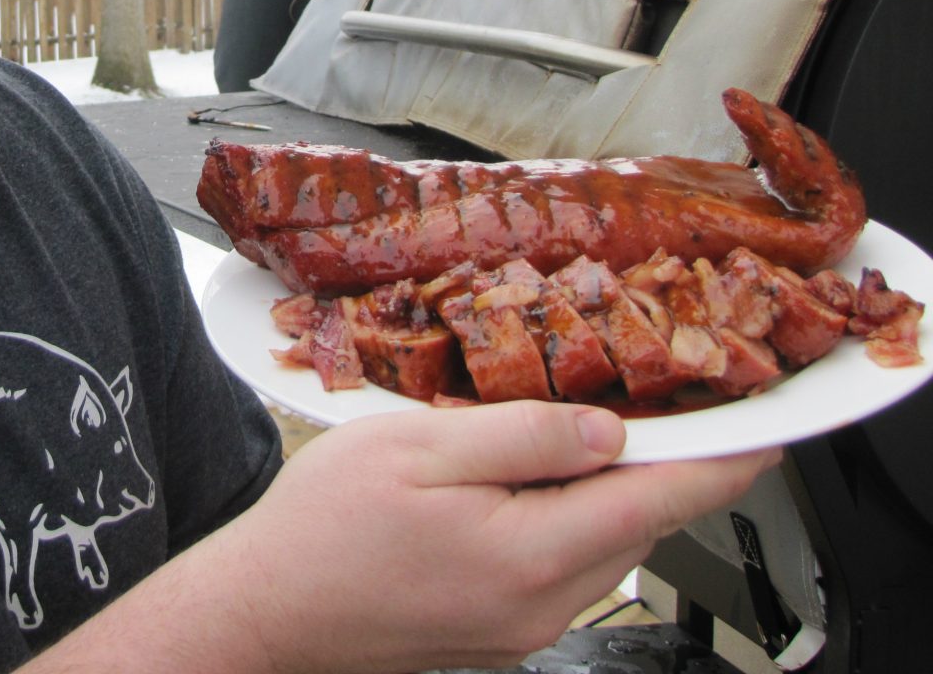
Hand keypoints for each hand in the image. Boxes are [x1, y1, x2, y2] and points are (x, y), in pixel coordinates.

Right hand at [203, 402, 776, 672]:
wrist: (269, 609)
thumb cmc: (324, 528)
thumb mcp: (416, 448)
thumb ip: (521, 435)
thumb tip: (605, 431)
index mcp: (529, 554)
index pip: (660, 500)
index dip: (722, 459)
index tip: (763, 428)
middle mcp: (541, 605)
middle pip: (639, 524)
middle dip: (665, 463)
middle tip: (667, 400)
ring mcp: (524, 627)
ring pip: (606, 546)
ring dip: (615, 489)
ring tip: (589, 429)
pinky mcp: (502, 631)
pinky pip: (568, 567)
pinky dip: (575, 518)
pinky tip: (536, 480)